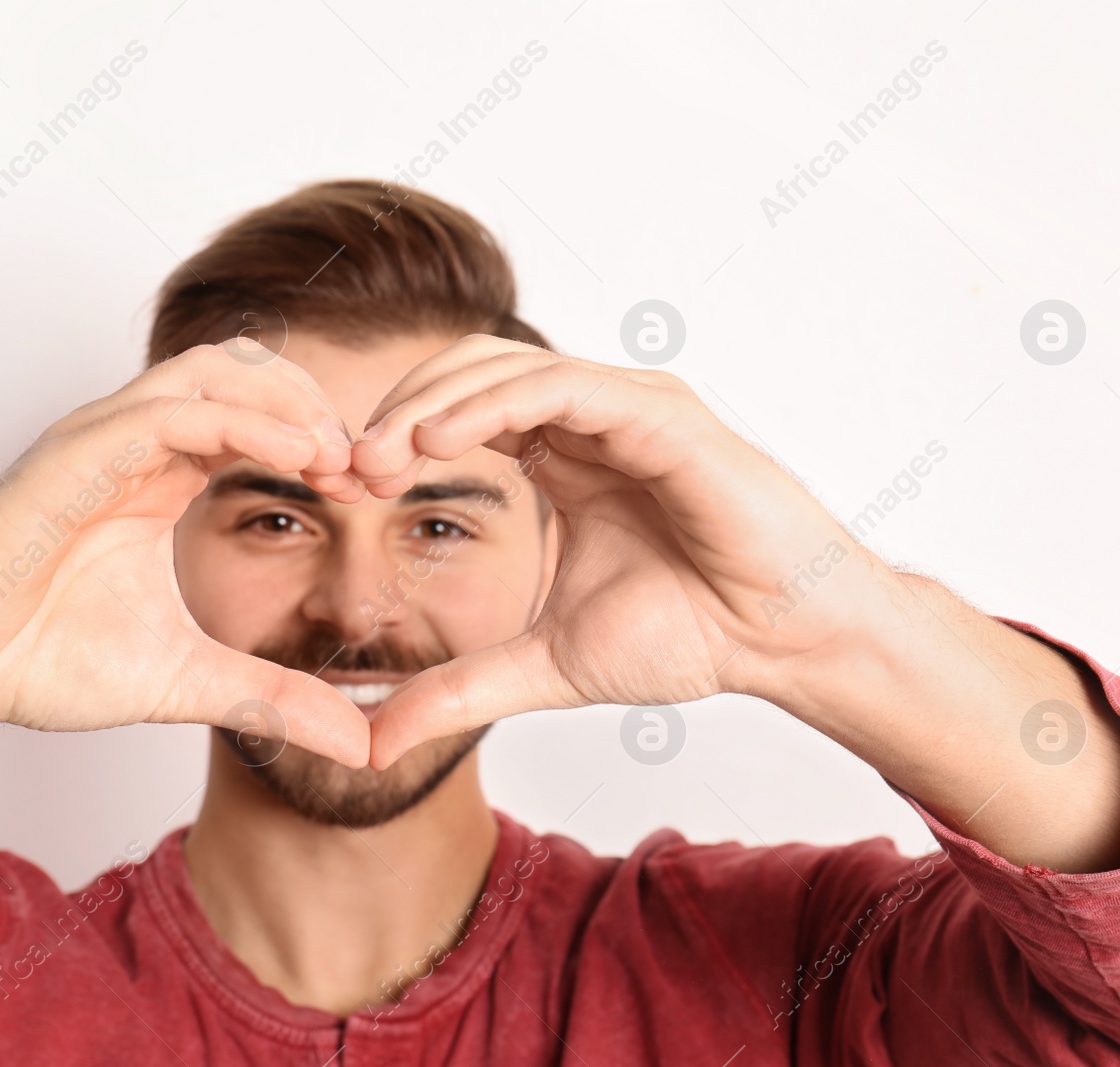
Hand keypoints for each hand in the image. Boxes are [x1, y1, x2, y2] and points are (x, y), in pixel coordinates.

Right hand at [0, 343, 371, 766]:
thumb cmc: (43, 658)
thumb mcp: (192, 681)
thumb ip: (275, 701)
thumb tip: (362, 745)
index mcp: (163, 476)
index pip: (261, 418)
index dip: (325, 442)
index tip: (375, 492)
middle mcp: (136, 444)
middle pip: (247, 372)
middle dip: (318, 407)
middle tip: (371, 467)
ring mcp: (101, 441)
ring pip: (212, 371)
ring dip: (288, 403)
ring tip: (340, 456)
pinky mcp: (70, 456)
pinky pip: (166, 412)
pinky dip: (239, 422)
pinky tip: (295, 458)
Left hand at [352, 335, 908, 766]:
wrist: (784, 644)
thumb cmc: (690, 635)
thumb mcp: (543, 666)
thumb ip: (459, 690)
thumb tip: (371, 743)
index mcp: (561, 456)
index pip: (455, 414)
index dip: (389, 441)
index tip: (335, 490)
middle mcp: (587, 418)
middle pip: (465, 373)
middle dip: (394, 412)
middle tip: (341, 470)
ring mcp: (624, 407)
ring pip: (503, 365)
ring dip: (428, 402)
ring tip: (376, 457)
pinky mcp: (659, 414)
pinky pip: (560, 387)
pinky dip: (492, 403)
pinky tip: (438, 443)